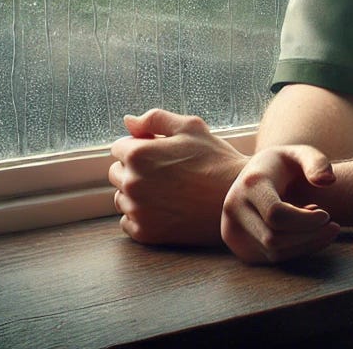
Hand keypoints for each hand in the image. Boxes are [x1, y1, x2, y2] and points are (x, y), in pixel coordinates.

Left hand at [109, 109, 246, 246]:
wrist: (235, 199)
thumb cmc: (215, 160)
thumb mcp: (191, 127)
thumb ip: (154, 119)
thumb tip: (128, 121)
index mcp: (139, 155)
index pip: (119, 147)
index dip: (140, 145)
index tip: (161, 150)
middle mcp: (132, 184)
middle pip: (117, 172)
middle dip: (135, 168)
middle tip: (167, 169)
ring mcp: (137, 210)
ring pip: (122, 197)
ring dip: (137, 192)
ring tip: (168, 189)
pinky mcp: (145, 233)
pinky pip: (129, 220)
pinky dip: (142, 214)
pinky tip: (165, 207)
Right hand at [221, 145, 339, 264]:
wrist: (252, 179)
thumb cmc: (283, 165)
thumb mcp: (300, 154)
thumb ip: (317, 163)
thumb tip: (328, 181)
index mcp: (250, 183)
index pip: (275, 214)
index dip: (305, 220)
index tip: (327, 215)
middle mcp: (234, 208)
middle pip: (274, 238)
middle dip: (309, 236)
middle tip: (332, 226)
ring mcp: (233, 231)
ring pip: (273, 252)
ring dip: (304, 244)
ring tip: (321, 226)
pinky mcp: (239, 248)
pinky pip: (270, 258)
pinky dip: (295, 250)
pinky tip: (307, 234)